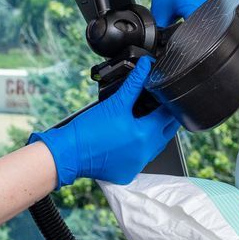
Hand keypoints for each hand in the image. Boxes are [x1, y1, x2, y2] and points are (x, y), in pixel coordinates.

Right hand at [34, 57, 180, 185]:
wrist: (69, 153)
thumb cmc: (88, 130)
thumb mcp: (115, 103)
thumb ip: (134, 83)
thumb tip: (145, 66)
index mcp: (145, 135)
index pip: (169, 116)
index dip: (169, 104)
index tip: (166, 96)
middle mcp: (144, 153)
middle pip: (166, 133)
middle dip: (165, 119)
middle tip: (159, 107)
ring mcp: (136, 165)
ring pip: (156, 147)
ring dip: (155, 135)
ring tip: (147, 121)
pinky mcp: (127, 173)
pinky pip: (141, 160)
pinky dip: (140, 149)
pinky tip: (132, 140)